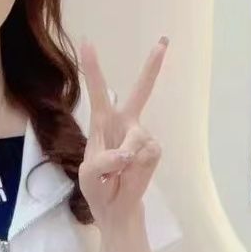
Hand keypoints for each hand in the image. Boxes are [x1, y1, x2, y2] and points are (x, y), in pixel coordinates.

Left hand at [77, 37, 167, 229]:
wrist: (115, 209)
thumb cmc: (97, 188)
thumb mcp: (89, 175)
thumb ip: (104, 161)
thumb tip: (127, 153)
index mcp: (102, 124)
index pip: (99, 93)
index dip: (93, 69)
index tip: (87, 42)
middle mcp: (124, 124)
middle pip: (140, 92)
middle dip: (152, 68)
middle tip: (163, 42)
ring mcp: (141, 137)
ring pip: (137, 138)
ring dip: (125, 160)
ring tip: (117, 174)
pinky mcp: (153, 151)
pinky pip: (147, 154)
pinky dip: (136, 168)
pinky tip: (130, 176)